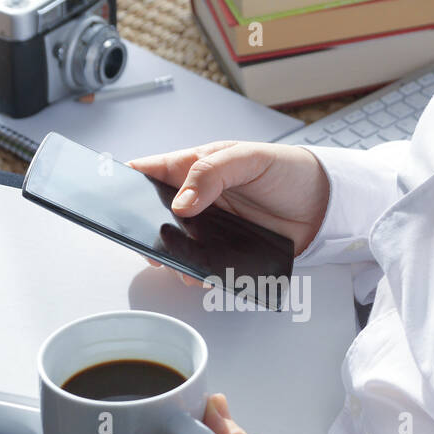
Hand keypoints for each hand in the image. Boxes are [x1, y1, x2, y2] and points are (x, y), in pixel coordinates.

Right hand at [129, 140, 330, 255]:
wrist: (325, 205)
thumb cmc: (288, 171)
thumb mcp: (249, 159)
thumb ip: (212, 174)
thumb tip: (180, 203)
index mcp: (195, 167)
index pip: (149, 172)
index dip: (124, 182)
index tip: (108, 196)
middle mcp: (197, 199)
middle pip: (154, 215)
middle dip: (143, 230)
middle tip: (143, 242)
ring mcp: (209, 227)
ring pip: (175, 245)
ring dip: (170, 256)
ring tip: (173, 263)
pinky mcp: (226, 251)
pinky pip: (201, 265)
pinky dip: (196, 272)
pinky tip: (199, 275)